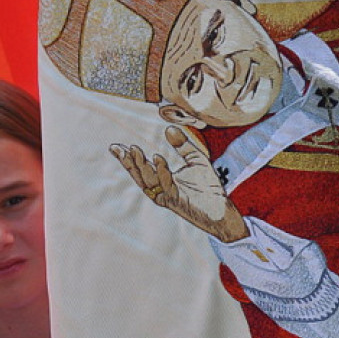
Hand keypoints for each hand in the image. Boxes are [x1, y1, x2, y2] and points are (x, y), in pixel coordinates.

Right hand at [110, 126, 247, 242]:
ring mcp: (168, 196)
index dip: (129, 158)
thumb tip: (168, 128)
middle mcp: (161, 190)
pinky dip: (162, 172)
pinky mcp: (178, 201)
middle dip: (129, 162)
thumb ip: (183, 145)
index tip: (116, 146)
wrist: (222, 209)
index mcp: (162, 181)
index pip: (142, 168)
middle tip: (119, 148)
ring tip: (134, 150)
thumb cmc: (209, 188)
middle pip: (140, 176)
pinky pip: (167, 185)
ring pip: (149, 182)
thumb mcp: (196, 160)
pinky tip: (157, 158)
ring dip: (141, 166)